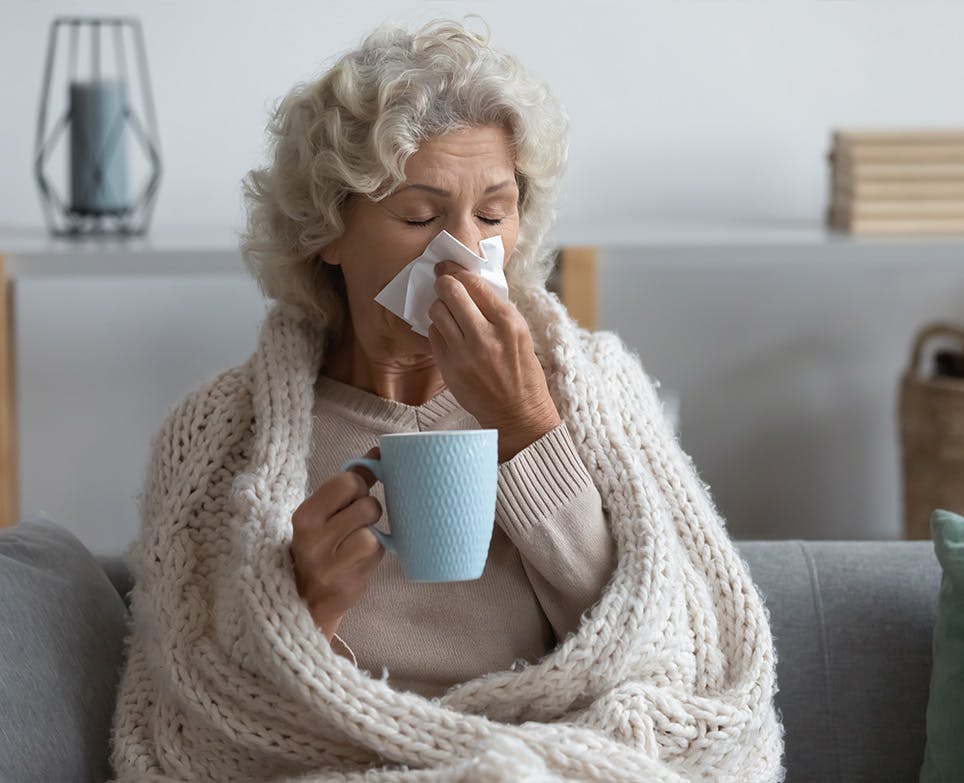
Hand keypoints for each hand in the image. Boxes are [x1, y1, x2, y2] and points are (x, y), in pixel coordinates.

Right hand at [290, 446, 384, 640]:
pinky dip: (374, 555)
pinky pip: (376, 554)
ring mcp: (329, 564)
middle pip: (366, 505)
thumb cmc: (319, 547)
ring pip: (372, 531)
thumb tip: (378, 452)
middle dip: (369, 511)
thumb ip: (349, 482)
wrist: (304, 601)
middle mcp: (312, 539)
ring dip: (372, 534)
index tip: (353, 497)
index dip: (359, 487)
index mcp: (305, 515)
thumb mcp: (323, 513)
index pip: (347, 481)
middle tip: (357, 523)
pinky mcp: (347, 583)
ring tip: (358, 542)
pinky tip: (360, 560)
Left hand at [428, 261, 560, 461]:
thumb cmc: (522, 372)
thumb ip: (496, 310)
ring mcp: (464, 353)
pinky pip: (433, 335)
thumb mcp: (520, 334)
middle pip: (451, 291)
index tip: (450, 267)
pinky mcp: (449, 367)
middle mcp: (485, 335)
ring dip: (440, 306)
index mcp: (508, 323)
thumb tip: (471, 284)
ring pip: (437, 311)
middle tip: (442, 281)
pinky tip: (449, 334)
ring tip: (448, 311)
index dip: (458, 271)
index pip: (475, 284)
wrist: (517, 413)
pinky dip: (438, 330)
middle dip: (444, 282)